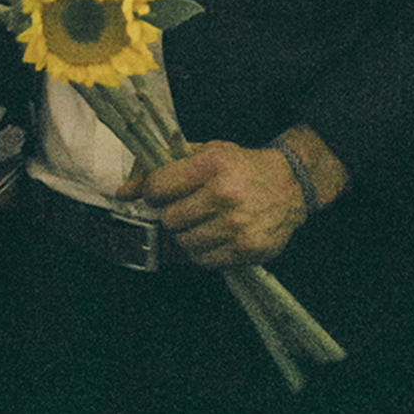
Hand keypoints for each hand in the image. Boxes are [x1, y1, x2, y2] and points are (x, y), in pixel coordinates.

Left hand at [118, 141, 306, 266]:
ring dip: (185, 234)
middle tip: (184, 207)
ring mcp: (238, 225)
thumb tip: (122, 192)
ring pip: (184, 242)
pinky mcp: (249, 249)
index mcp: (211, 165)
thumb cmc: (239, 166)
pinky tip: (212, 235)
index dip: (153, 191)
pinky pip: (205, 260)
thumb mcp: (202, 153)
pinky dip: (202, 251)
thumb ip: (158, 169)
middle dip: (170, 214)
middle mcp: (225, 195)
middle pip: (169, 218)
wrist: (291, 184)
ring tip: (200, 221)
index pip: (158, 187)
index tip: (161, 192)